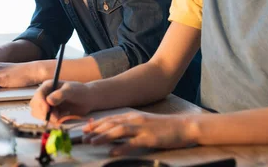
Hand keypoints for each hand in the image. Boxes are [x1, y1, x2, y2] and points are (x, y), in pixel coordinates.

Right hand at [30, 80, 93, 123]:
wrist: (86, 100)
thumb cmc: (79, 91)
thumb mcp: (71, 90)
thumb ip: (60, 94)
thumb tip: (49, 101)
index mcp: (48, 86)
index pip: (38, 94)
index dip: (41, 103)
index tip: (47, 110)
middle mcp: (45, 94)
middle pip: (35, 105)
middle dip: (43, 112)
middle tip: (55, 117)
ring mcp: (46, 104)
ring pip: (37, 113)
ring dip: (47, 117)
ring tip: (59, 117)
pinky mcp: (50, 113)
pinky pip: (45, 119)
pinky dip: (51, 121)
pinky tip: (61, 118)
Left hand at [82, 112, 196, 155]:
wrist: (184, 126)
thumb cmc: (164, 127)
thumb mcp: (145, 123)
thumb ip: (131, 126)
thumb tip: (116, 131)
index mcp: (133, 116)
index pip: (111, 119)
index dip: (96, 123)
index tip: (85, 128)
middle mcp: (135, 120)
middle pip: (111, 124)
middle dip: (96, 130)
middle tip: (83, 137)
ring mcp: (142, 129)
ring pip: (118, 131)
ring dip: (104, 136)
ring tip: (92, 142)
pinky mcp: (150, 139)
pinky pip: (133, 143)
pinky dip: (121, 147)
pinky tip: (112, 151)